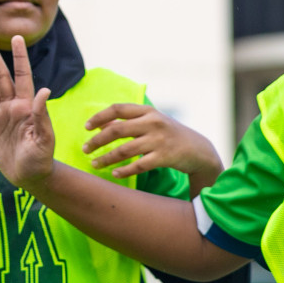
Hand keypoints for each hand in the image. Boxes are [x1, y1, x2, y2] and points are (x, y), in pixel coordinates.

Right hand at [0, 36, 55, 188]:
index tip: (17, 38)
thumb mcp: (44, 137)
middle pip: (1, 78)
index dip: (20, 57)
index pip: (23, 76)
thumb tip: (44, 90)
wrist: (30, 177)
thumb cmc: (41, 158)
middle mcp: (12, 107)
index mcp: (27, 106)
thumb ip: (42, 114)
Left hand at [83, 104, 223, 188]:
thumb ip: (130, 122)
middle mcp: (153, 123)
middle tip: (84, 149)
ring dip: (106, 158)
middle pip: (117, 130)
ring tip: (95, 164)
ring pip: (124, 150)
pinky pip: (138, 165)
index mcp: (148, 111)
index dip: (99, 117)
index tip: (86, 127)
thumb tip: (101, 126)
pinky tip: (115, 174)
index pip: (118, 109)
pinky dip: (124, 170)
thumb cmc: (171, 135)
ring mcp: (159, 140)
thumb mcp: (153, 122)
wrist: (199, 150)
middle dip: (97, 141)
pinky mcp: (164, 157)